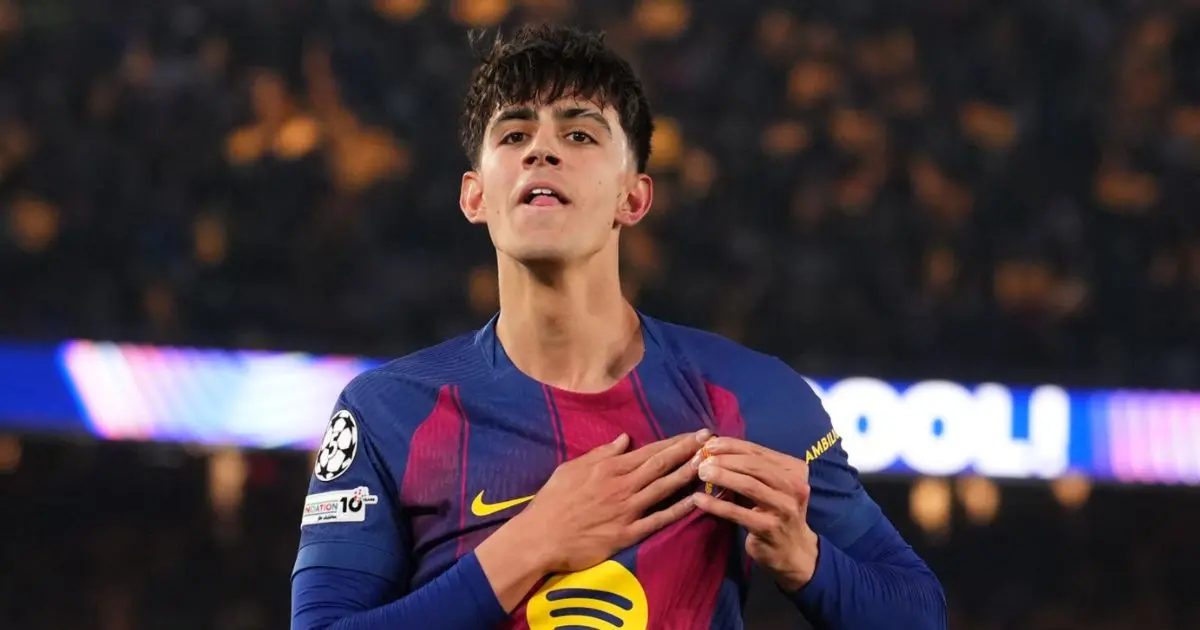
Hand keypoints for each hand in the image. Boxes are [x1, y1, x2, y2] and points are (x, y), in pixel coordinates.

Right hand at [522, 429, 710, 572]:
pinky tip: (696, 503)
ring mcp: (627, 510)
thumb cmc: (552, 501)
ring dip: (688, 474)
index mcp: (609, 467)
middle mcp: (622, 485)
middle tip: (712, 441)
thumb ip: (600, 453)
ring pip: (664, 488)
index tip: (696, 434)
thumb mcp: (571, 468)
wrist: (539, 537)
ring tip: (710, 463)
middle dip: (689, 451)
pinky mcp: (627, 533)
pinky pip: (657, 520)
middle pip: (662, 465)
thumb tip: (624, 439)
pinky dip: (678, 511)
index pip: (650, 451)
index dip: (676, 442)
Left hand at [691, 437, 819, 590]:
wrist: (794, 551)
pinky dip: (716, 504)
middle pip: (755, 466)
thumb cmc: (776, 511)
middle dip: (726, 459)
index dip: (733, 445)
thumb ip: (752, 468)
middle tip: (703, 459)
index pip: (760, 452)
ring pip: (749, 485)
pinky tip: (699, 499)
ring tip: (701, 473)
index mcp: (795, 470)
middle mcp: (795, 486)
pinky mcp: (769, 528)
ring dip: (722, 476)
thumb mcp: (771, 486)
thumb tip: (716, 449)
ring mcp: (784, 508)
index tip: (710, 444)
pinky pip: (738, 513)